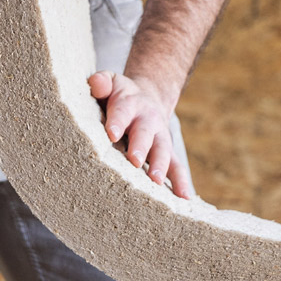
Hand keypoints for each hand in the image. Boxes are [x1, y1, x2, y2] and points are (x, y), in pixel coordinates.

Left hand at [87, 70, 192, 198]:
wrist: (147, 97)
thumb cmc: (118, 95)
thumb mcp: (110, 82)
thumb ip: (101, 82)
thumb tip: (96, 84)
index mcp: (130, 103)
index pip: (123, 110)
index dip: (117, 121)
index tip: (111, 134)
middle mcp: (148, 120)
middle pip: (145, 132)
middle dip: (141, 146)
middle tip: (134, 161)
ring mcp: (160, 136)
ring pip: (162, 150)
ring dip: (160, 166)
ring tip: (155, 181)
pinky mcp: (167, 152)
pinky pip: (176, 167)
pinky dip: (181, 182)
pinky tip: (184, 198)